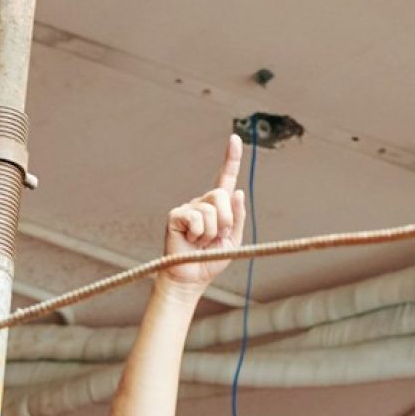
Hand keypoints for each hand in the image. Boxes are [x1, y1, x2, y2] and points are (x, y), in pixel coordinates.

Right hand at [158, 134, 247, 293]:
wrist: (192, 277)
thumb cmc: (211, 260)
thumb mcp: (233, 240)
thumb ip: (237, 217)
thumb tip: (238, 191)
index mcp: (218, 207)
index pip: (225, 178)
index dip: (231, 158)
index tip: (235, 138)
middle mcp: (202, 203)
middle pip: (221, 195)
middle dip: (226, 219)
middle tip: (217, 237)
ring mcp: (188, 208)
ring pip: (212, 210)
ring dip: (212, 231)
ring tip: (201, 242)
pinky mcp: (176, 215)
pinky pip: (198, 219)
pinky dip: (200, 234)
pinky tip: (190, 241)